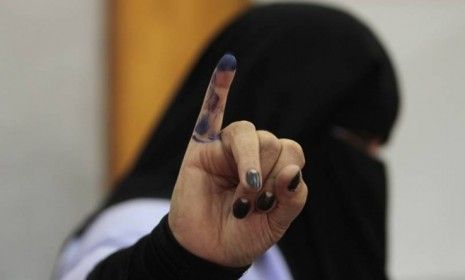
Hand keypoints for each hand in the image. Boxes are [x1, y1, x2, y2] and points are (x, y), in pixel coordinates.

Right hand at [168, 54, 307, 266]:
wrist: (207, 250)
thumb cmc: (242, 235)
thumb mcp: (277, 224)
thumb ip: (293, 198)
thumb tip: (293, 171)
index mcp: (274, 166)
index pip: (293, 150)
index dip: (287, 176)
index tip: (271, 204)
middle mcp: (253, 152)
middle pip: (271, 140)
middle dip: (264, 175)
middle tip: (248, 204)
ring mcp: (227, 148)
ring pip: (247, 132)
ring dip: (249, 162)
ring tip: (242, 192)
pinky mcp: (201, 149)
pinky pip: (210, 113)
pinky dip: (218, 88)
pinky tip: (228, 63)